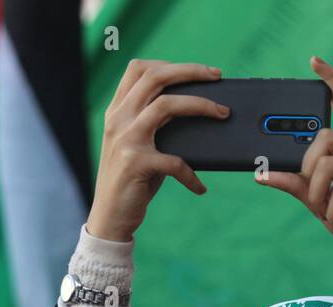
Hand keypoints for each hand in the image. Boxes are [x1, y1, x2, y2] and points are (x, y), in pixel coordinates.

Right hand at [87, 60, 227, 242]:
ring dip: (201, 105)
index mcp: (117, 111)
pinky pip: (175, 161)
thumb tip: (198, 108)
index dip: (170, 63)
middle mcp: (119, 119)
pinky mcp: (136, 164)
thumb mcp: (138, 145)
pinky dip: (191, 175)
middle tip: (217, 76)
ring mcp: (126, 140)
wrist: (109, 218)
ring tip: (223, 114)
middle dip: (191, 71)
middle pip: (156, 77)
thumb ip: (154, 123)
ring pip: (167, 105)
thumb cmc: (132, 181)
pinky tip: (199, 187)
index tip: (197, 71)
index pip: (139, 69)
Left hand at [258, 56, 332, 272]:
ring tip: (327, 211)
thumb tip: (261, 173)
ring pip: (329, 165)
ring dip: (318, 194)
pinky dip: (332, 212)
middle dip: (308, 168)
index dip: (330, 81)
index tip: (313, 62)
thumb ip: (296, 183)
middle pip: (325, 137)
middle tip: (313, 192)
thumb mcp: (318, 200)